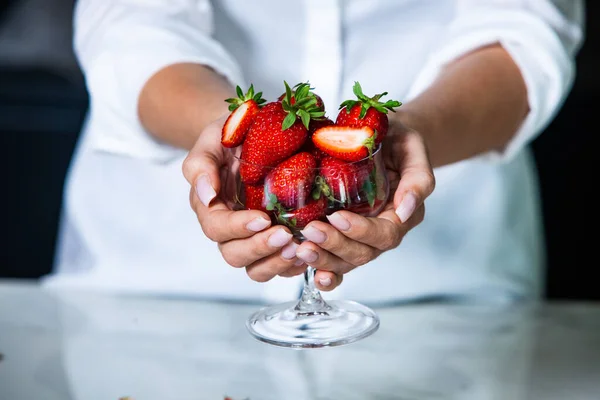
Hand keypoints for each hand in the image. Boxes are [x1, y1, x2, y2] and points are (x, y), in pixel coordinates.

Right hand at [182, 116, 306, 282]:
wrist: (256, 133)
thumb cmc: (233, 135)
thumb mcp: (214, 139)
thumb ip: (201, 164)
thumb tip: (206, 194)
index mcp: (211, 207)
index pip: (217, 228)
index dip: (237, 228)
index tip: (261, 219)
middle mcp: (230, 228)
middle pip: (234, 254)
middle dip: (259, 248)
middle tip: (285, 236)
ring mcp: (252, 237)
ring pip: (256, 267)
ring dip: (276, 262)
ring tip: (298, 248)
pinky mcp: (274, 241)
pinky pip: (279, 265)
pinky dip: (292, 265)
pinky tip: (308, 254)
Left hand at [295, 121, 434, 290]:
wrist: (381, 136)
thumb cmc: (397, 140)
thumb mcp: (413, 148)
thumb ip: (418, 178)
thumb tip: (406, 209)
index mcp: (402, 215)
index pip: (385, 235)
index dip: (361, 231)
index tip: (336, 217)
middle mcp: (382, 232)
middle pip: (362, 253)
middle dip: (335, 245)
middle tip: (310, 230)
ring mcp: (361, 238)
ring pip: (345, 261)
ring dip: (323, 259)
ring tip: (300, 249)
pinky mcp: (343, 236)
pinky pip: (335, 262)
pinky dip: (321, 270)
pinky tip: (303, 266)